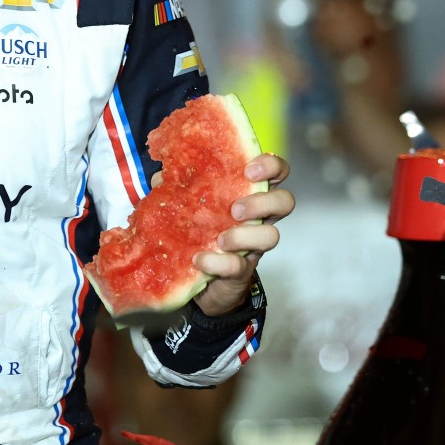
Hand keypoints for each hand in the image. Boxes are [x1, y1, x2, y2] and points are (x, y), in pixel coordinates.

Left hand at [192, 152, 292, 316]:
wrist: (199, 278)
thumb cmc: (199, 230)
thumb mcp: (188, 203)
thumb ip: (178, 187)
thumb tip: (160, 177)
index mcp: (248, 193)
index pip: (276, 172)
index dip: (271, 166)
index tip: (248, 171)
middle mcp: (258, 218)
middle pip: (285, 202)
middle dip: (263, 202)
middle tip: (235, 209)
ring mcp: (253, 246)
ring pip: (272, 236)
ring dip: (245, 235)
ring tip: (221, 239)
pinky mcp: (241, 271)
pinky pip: (238, 266)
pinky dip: (218, 263)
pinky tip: (199, 259)